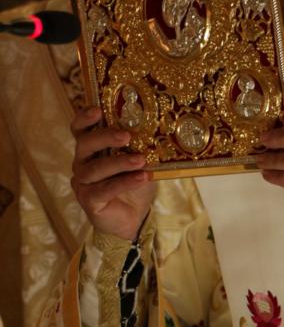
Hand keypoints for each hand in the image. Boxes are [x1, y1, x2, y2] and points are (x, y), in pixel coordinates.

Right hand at [71, 107, 155, 240]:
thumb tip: (161, 127)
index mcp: (91, 148)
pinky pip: (104, 190)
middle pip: (84, 144)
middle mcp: (82, 163)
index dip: (84, 118)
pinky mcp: (90, 200)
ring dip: (119, 163)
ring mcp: (83, 183)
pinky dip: (124, 182)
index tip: (98, 110)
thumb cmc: (133, 181)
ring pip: (95, 169)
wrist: (133, 216)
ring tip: (140, 160)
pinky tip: (142, 178)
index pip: (80, 129)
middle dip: (104, 137)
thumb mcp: (139, 159)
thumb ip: (141, 145)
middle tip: (126, 136)